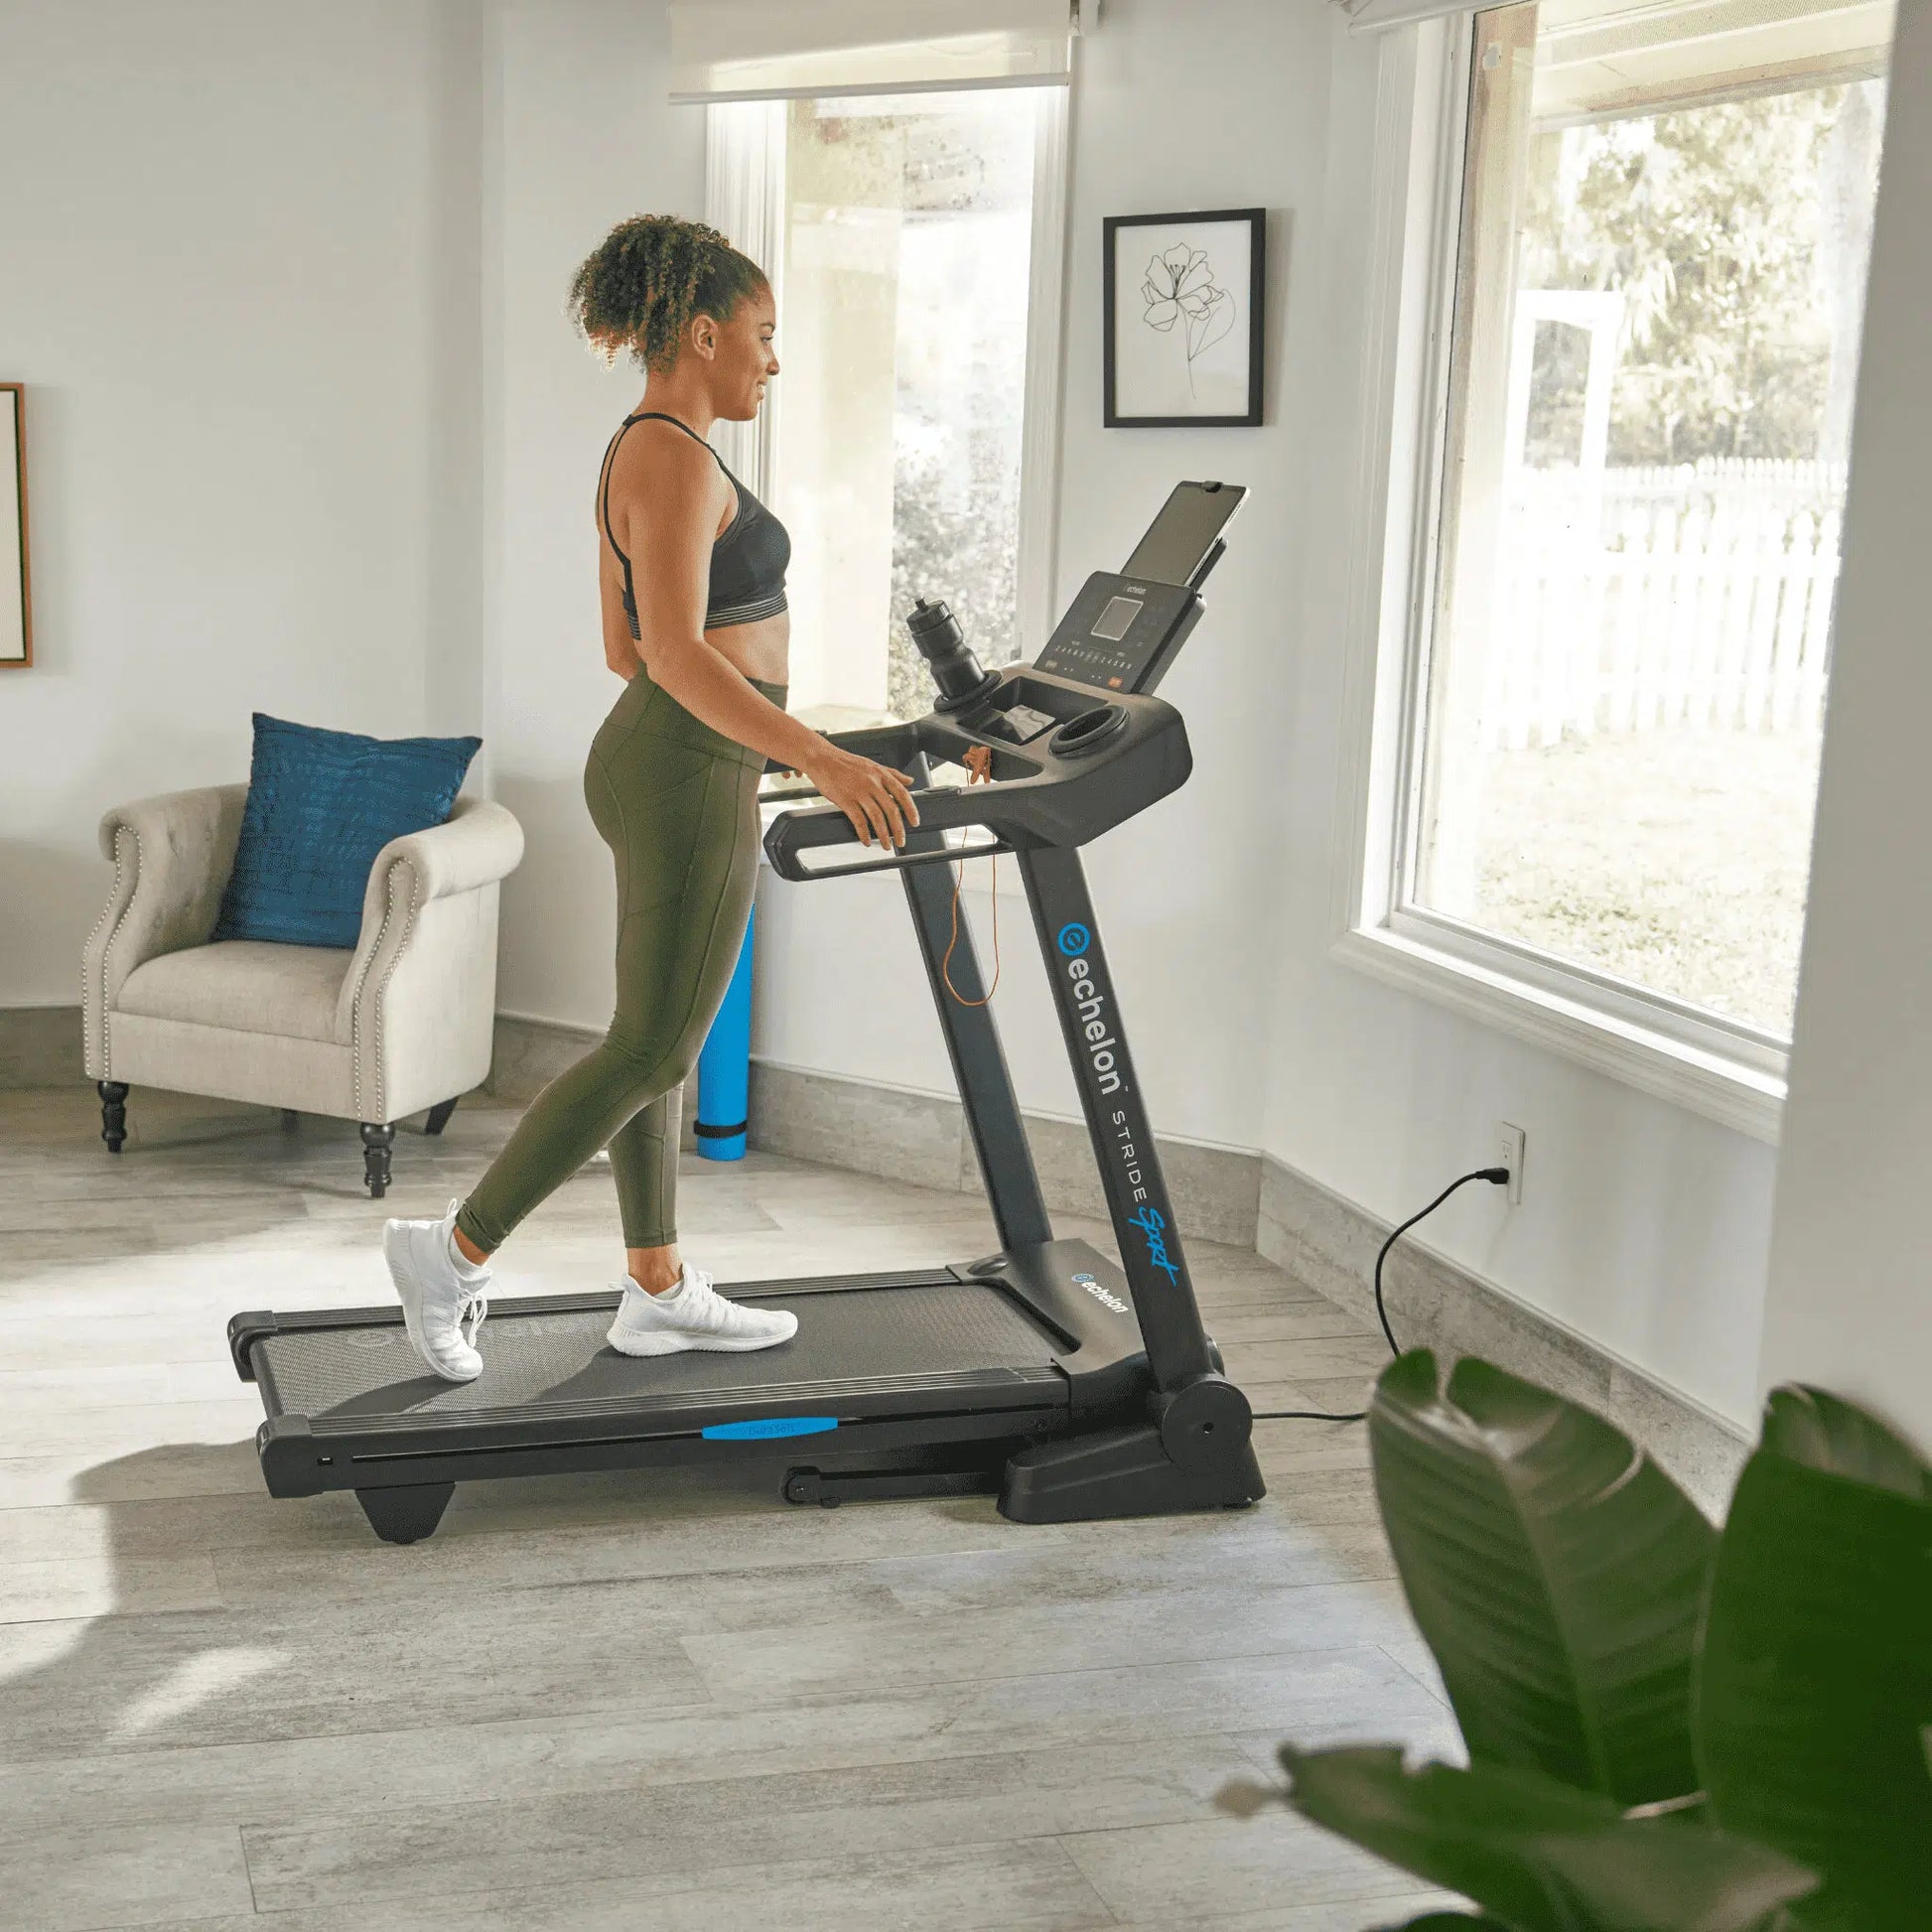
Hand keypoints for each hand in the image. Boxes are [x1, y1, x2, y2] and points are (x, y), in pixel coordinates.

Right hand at [800, 742, 920, 848]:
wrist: (822, 759)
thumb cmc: (846, 762)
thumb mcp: (873, 764)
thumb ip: (893, 773)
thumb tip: (910, 781)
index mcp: (881, 774)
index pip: (902, 793)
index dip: (911, 809)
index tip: (915, 822)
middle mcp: (872, 783)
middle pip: (891, 809)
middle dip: (898, 829)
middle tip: (901, 841)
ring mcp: (859, 792)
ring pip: (876, 817)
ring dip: (883, 835)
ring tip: (886, 845)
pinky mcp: (845, 800)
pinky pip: (858, 820)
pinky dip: (863, 833)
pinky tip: (866, 840)